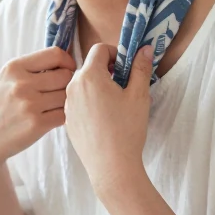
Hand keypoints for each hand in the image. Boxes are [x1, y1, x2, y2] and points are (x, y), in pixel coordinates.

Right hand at [0, 46, 75, 174]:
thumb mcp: (6, 79)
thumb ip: (32, 68)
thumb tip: (66, 62)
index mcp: (14, 67)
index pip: (55, 54)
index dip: (67, 62)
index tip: (66, 70)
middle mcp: (21, 83)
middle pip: (65, 75)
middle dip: (66, 83)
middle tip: (58, 92)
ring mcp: (29, 104)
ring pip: (67, 95)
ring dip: (64, 101)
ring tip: (51, 106)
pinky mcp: (36, 124)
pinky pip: (64, 114)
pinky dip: (62, 116)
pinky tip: (51, 118)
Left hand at [64, 44, 152, 192]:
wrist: (111, 166)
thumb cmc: (127, 129)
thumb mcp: (139, 95)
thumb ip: (141, 68)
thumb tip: (145, 49)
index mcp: (89, 76)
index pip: (99, 49)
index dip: (115, 53)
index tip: (126, 68)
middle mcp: (73, 87)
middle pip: (90, 67)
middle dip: (107, 70)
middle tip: (124, 87)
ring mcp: (68, 104)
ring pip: (83, 85)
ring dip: (98, 87)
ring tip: (115, 105)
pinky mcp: (68, 120)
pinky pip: (79, 102)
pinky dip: (90, 103)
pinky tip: (105, 119)